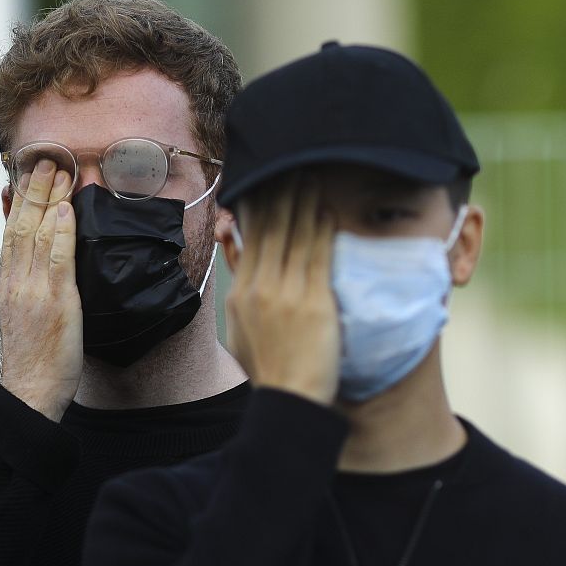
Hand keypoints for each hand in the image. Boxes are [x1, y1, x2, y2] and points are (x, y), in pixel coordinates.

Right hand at [0, 161, 81, 422]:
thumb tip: (41, 262)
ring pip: (36, 233)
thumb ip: (31, 285)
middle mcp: (16, 280)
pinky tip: (67, 209)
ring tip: (59, 170)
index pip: (11, 231)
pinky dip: (61, 231)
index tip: (29, 174)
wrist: (31, 390)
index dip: (20, 200)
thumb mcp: (26, 314)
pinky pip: (57, 258)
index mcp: (8, 282)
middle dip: (33, 190)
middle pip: (21, 224)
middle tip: (45, 159)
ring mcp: (33, 289)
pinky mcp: (54, 301)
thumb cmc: (36, 358)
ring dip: (49, 199)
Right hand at [224, 175, 339, 405]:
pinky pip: (316, 257)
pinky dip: (321, 230)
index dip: (258, 205)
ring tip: (311, 176)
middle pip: (268, 229)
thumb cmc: (272, 370)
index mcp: (241, 294)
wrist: (288, 400)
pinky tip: (326, 210)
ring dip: (303, 202)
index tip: (265, 180)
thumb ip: (243, 294)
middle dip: (281, 193)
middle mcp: (259, 288)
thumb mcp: (243, 330)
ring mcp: (284, 294)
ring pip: (292, 236)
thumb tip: (239, 258)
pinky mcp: (312, 303)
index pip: (249, 238)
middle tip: (291, 164)